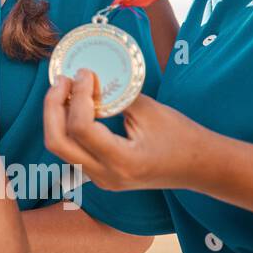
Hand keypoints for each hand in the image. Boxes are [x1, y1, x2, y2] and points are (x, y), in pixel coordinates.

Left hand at [43, 70, 205, 190]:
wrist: (201, 167)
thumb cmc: (182, 136)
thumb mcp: (150, 110)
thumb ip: (115, 97)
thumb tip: (86, 77)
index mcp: (122, 162)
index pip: (80, 128)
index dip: (77, 96)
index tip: (84, 73)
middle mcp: (106, 176)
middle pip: (57, 142)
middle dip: (52, 107)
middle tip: (62, 80)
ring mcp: (101, 179)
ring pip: (60, 148)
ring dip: (56, 116)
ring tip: (65, 88)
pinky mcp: (101, 174)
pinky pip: (72, 150)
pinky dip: (67, 126)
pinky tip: (74, 105)